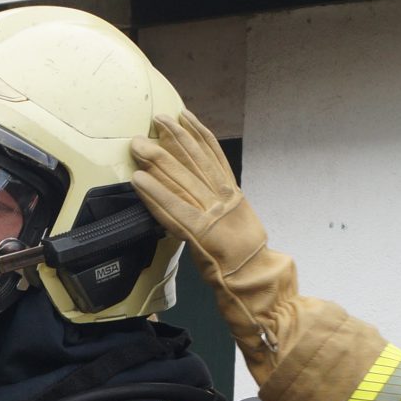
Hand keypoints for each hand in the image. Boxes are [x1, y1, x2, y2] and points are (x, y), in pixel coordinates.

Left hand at [131, 112, 299, 379]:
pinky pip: (174, 209)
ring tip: (139, 143)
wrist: (261, 285)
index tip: (184, 115)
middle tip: (156, 119)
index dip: (198, 133)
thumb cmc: (249, 264)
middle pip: (196, 161)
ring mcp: (214, 215)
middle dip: (174, 138)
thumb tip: (204, 198)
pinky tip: (138, 180)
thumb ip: (222, 211)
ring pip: (183, 179)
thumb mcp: (239, 228)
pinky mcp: (202, 233)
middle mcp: (225, 200)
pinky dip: (155, 193)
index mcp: (235, 196)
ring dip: (158, 159)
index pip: (215, 156)